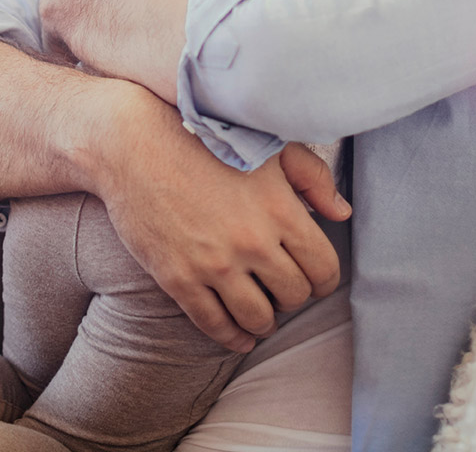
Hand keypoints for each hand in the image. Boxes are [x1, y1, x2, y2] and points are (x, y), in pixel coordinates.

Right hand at [93, 93, 348, 353]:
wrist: (133, 144)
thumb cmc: (204, 138)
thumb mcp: (267, 147)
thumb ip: (312, 178)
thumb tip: (342, 213)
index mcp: (281, 210)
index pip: (323, 269)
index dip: (323, 279)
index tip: (313, 277)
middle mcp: (252, 242)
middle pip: (294, 296)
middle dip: (293, 297)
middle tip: (282, 288)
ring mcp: (214, 264)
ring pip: (258, 318)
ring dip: (265, 321)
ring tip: (262, 312)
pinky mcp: (179, 278)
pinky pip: (215, 325)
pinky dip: (232, 337)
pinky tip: (238, 335)